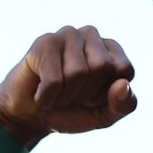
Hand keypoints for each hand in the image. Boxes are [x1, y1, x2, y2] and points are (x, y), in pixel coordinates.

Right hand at [0, 26, 136, 141]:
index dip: (107, 93)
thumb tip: (122, 85)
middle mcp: (91, 35)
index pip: (124, 70)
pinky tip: (40, 93)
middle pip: (101, 67)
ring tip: (56, 92)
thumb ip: (123, 105)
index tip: (91, 96)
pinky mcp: (45, 42)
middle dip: (85, 93)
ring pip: (77, 73)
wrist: (28, 117)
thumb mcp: (104, 116)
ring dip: (64, 96)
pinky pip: (54, 80)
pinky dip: (47, 98)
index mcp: (112, 49)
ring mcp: (67, 34)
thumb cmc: (69, 111)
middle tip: (70, 94)